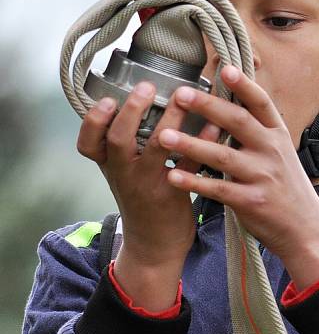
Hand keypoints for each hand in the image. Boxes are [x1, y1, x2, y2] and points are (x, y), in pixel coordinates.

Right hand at [77, 82, 219, 307]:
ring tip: (184, 96)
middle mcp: (124, 174)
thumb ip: (125, 146)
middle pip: (118, 140)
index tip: (106, 99)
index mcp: (110, 167)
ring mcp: (148, 185)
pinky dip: (203, 141)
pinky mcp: (174, 194)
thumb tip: (139, 99)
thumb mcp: (123, 175)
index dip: (93, 121)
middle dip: (131, 111)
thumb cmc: (141, 201)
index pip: (88, 143)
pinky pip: (190, 163)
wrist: (154, 247)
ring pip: (156, 148)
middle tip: (146, 86)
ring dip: (171, 120)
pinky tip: (216, 124)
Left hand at [159, 66, 318, 289]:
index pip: (261, 103)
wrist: (304, 227)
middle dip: (207, 107)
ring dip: (191, 145)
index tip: (224, 69)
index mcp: (277, 135)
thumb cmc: (286, 187)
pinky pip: (217, 189)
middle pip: (238, 122)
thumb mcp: (279, 152)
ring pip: (222, 156)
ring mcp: (262, 176)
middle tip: (179, 95)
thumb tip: (230, 102)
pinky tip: (173, 176)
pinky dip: (194, 182)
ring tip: (163, 136)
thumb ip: (257, 131)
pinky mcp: (251, 201)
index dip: (243, 85)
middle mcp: (271, 151)